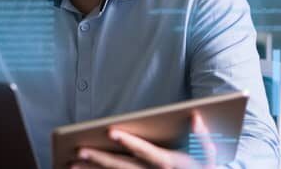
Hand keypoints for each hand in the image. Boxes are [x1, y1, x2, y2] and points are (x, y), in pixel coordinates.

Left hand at [70, 113, 216, 168]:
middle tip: (79, 150)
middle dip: (100, 159)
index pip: (145, 151)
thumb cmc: (202, 166)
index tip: (110, 132)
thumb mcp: (208, 153)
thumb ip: (201, 136)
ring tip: (72, 164)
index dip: (128, 141)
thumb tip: (194, 117)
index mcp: (168, 164)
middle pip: (123, 167)